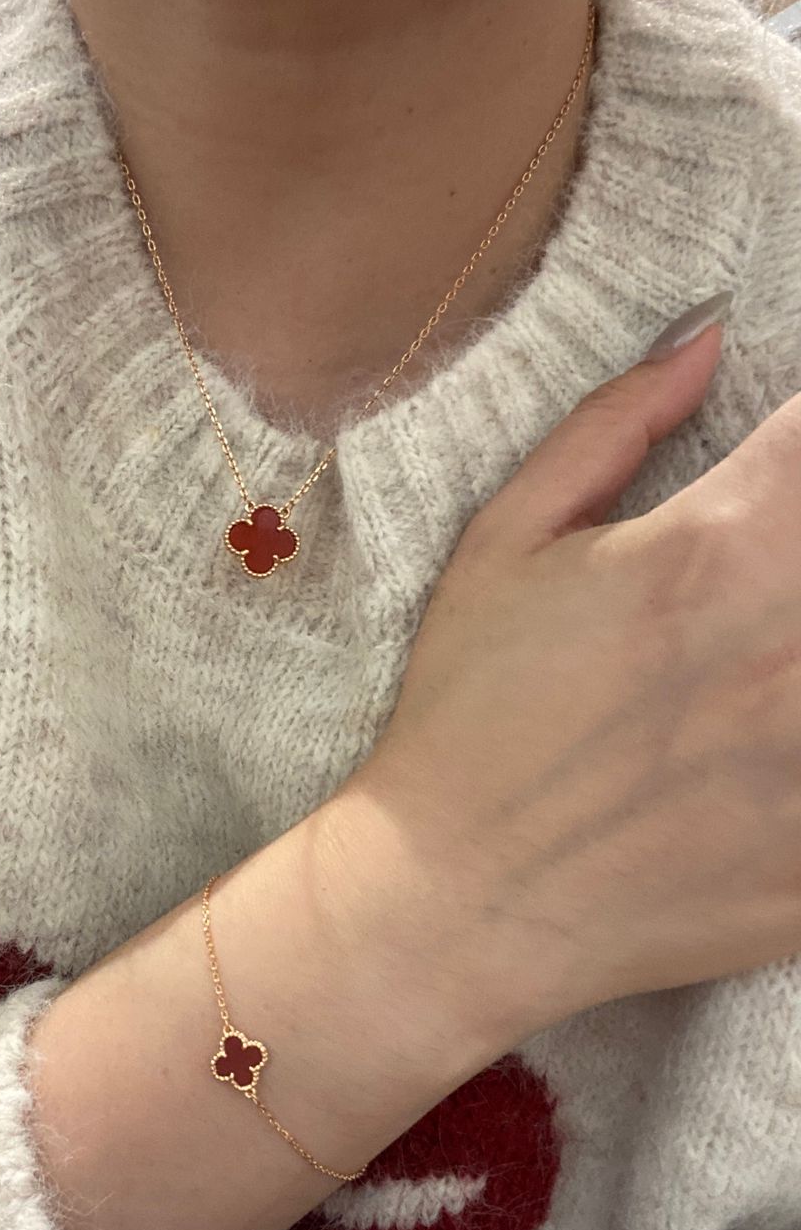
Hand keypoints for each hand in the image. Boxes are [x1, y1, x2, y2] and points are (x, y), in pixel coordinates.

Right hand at [335, 319, 800, 1045]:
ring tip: (767, 652)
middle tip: (770, 568)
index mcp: (715, 549)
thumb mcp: (505, 544)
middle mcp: (792, 641)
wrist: (461, 896)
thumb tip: (709, 333)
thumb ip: (612, 425)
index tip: (790, 471)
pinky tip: (774, 738)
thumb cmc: (471, 714)